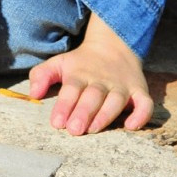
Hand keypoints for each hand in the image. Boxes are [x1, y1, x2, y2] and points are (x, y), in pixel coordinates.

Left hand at [27, 13, 153, 134]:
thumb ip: (42, 75)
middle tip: (74, 130)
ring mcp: (121, 86)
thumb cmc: (80, 63)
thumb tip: (32, 94)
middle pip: (92, 96)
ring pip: (115, 101)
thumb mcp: (58, 63)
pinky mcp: (139, 91)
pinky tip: (131, 126)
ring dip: (105, 115)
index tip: (56, 123)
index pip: (71, 90)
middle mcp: (101, 80)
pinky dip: (141, 115)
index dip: (64, 106)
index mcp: (79, 74)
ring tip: (94, 129)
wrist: (113, 46)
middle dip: (83, 113)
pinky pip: (144, 103)